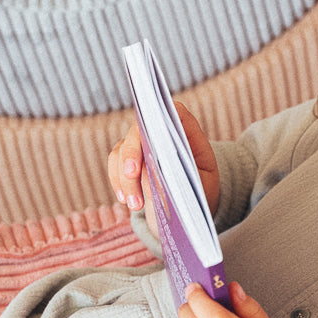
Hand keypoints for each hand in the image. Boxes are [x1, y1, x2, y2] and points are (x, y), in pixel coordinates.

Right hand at [107, 101, 220, 223]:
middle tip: (132, 175)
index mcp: (187, 130)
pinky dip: (118, 182)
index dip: (163, 116)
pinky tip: (125, 200)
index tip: (153, 133)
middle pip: (140, 131)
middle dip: (133, 153)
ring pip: (123, 150)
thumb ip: (182, 176)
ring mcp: (140, 141)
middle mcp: (159, 130)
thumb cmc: (200, 184)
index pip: (175, 112)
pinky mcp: (127, 156)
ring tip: (135, 205)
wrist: (190, 197)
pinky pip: (115, 163)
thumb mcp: (202, 182)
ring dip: (126, 178)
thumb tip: (154, 177)